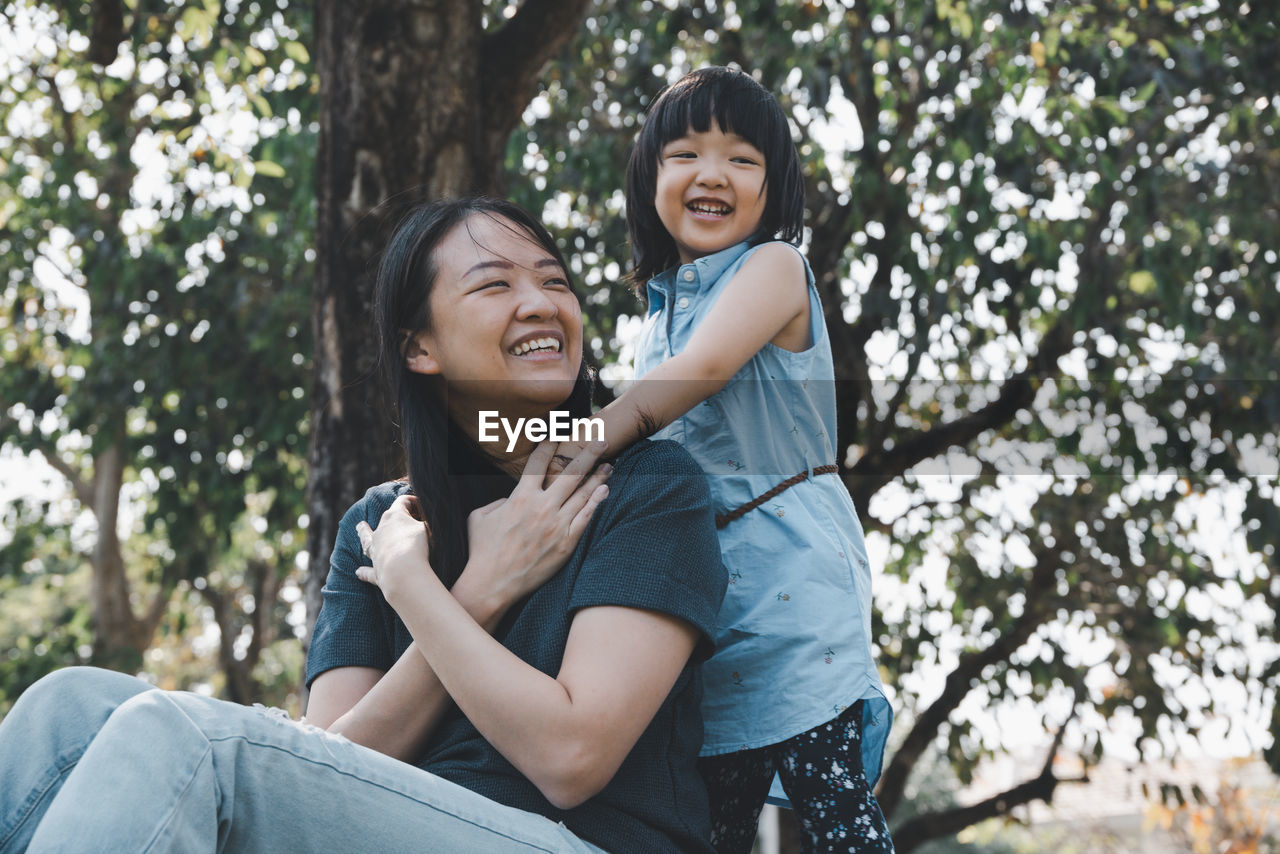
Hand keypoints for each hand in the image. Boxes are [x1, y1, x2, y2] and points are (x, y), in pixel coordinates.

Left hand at [355, 495, 432, 604]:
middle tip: (406, 518)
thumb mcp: (428, 529)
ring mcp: (376, 549)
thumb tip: (424, 525)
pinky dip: (363, 571)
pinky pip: (368, 569)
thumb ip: (427, 524)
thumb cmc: (417, 546)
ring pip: (367, 538)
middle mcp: (381, 530)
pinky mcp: (376, 569)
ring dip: (363, 532)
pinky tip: (358, 572)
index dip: (413, 502)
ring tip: (359, 527)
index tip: (422, 506)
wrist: (403, 571)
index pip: (403, 502)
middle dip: (395, 516)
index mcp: (394, 516)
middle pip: (386, 518)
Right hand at [463, 440, 610, 605]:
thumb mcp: (479, 516)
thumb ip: (497, 501)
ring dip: (598, 477)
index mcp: (520, 497)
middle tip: (602, 440)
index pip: (539, 463)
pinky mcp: (566, 543)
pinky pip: (586, 518)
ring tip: (610, 464)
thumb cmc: (482, 550)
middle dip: (589, 453)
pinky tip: (605, 490)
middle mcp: (541, 507)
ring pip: (583, 494)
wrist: (493, 584)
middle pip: (571, 473)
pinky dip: (597, 502)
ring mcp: (556, 525)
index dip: (549, 445)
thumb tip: (509, 497)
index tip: (558, 434)